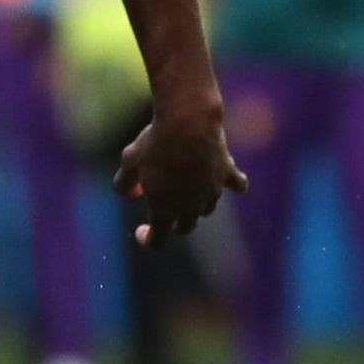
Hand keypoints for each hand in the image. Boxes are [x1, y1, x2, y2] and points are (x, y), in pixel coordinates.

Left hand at [114, 107, 247, 245]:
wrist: (187, 122)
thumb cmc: (154, 143)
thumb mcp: (129, 162)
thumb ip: (125, 182)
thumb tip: (128, 192)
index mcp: (164, 209)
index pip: (157, 240)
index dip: (148, 239)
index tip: (142, 230)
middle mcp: (191, 207)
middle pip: (185, 227)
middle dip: (174, 221)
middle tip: (167, 208)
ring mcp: (213, 192)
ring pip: (207, 208)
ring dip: (197, 203)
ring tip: (188, 186)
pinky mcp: (228, 174)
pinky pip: (238, 185)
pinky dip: (235, 185)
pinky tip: (234, 182)